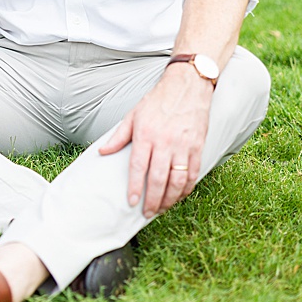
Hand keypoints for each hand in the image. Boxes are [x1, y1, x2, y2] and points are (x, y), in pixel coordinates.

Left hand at [98, 63, 213, 215]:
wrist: (186, 88)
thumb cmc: (157, 101)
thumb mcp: (133, 115)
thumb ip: (119, 136)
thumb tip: (103, 151)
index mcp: (145, 134)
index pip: (138, 166)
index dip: (135, 187)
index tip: (132, 202)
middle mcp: (164, 142)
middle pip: (158, 178)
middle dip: (153, 199)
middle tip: (148, 213)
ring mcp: (183, 146)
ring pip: (177, 180)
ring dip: (170, 199)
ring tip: (162, 208)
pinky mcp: (198, 148)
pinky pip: (192, 174)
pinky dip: (186, 189)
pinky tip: (179, 195)